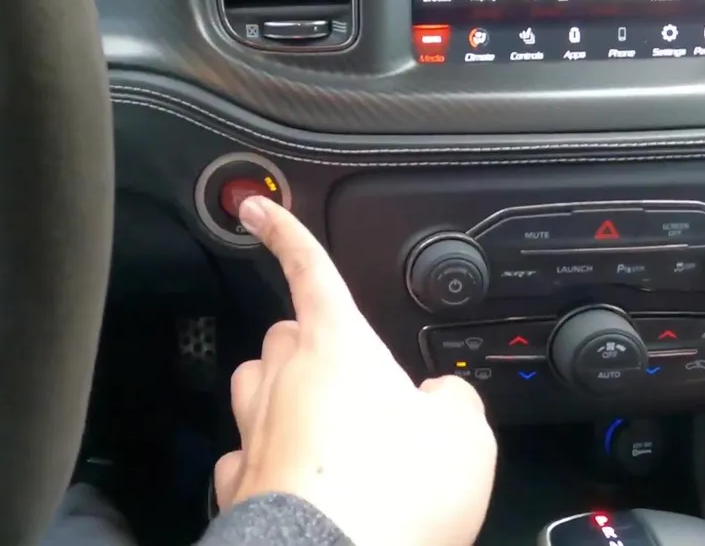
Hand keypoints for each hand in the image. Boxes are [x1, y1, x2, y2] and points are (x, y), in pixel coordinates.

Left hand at [214, 196, 496, 545]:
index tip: (256, 207)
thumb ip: (455, 403)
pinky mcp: (239, 485)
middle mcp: (285, 380)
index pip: (308, 270)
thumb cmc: (392, 496)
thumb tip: (442, 400)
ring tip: (330, 432)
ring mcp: (254, 432)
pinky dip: (270, 461)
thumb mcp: (466, 438)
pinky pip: (247, 455)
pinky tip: (302, 483)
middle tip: (359, 385)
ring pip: (255, 388)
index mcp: (338, 347)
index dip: (283, 232)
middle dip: (313, 346)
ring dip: (284, 396)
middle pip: (284, 336)